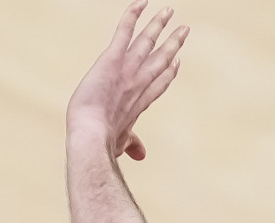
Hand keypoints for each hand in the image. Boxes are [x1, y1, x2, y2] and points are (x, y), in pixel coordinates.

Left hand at [67, 1, 188, 160]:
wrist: (92, 136)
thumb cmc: (102, 144)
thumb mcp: (119, 144)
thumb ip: (130, 144)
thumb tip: (140, 155)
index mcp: (139, 103)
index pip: (158, 83)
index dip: (168, 72)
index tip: (176, 62)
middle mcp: (138, 83)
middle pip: (160, 59)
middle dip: (172, 43)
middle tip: (183, 30)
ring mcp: (127, 69)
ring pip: (147, 41)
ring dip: (158, 25)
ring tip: (168, 11)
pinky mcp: (112, 59)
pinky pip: (124, 31)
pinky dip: (132, 15)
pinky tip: (141, 2)